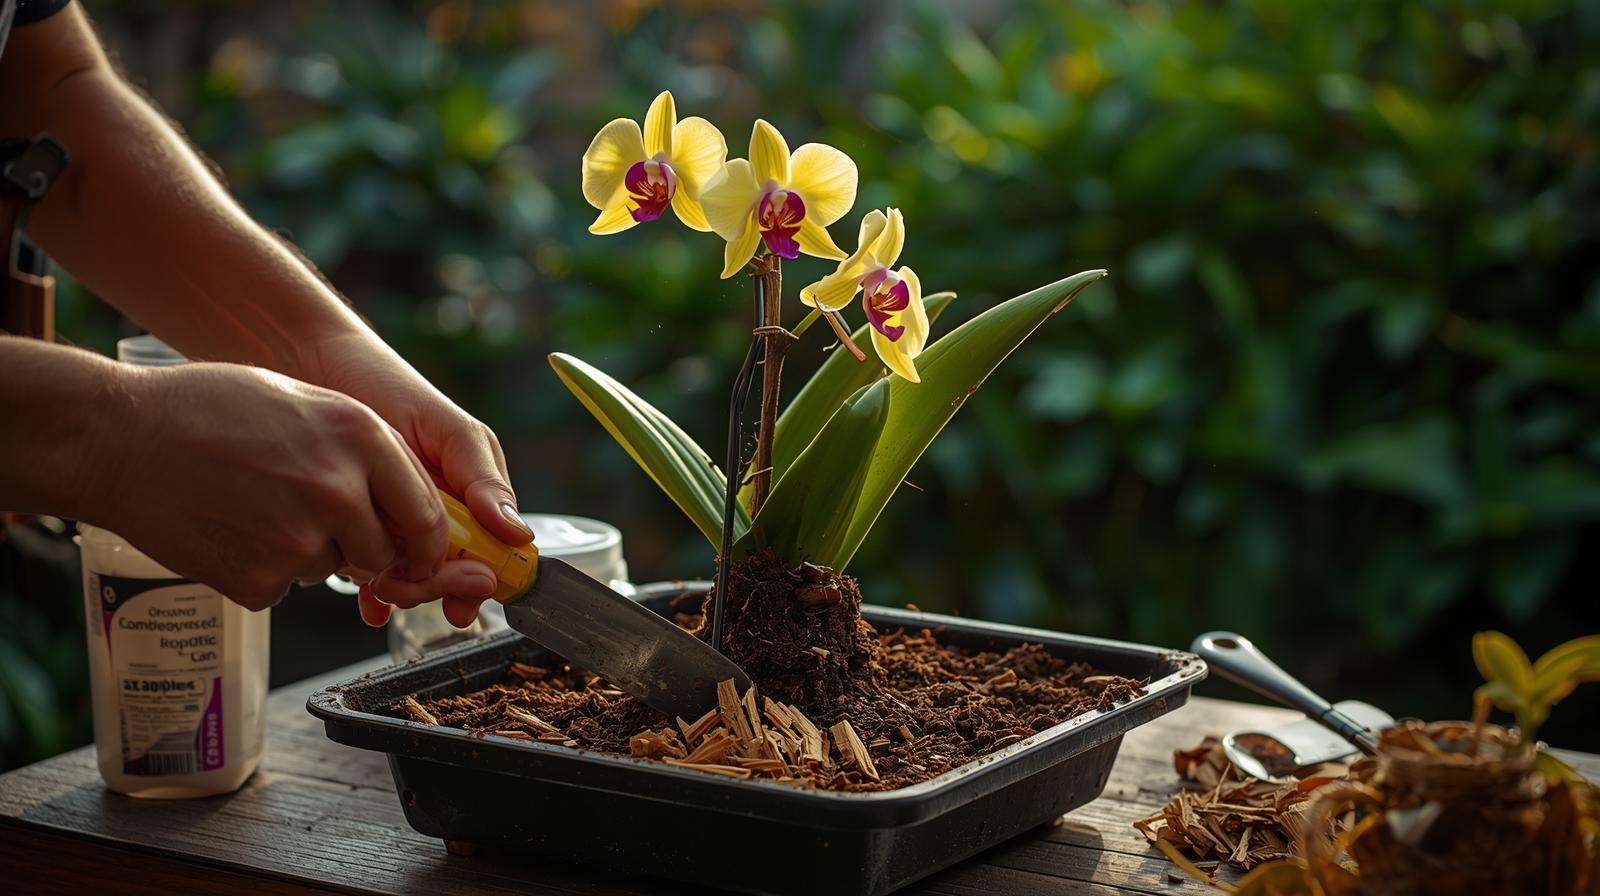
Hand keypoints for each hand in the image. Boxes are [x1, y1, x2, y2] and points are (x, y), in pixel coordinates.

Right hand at [99, 362, 494, 611]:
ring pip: (328, 568)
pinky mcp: (260, 580)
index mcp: (362, 437)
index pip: (428, 514)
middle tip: (315, 525)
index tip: (418, 555)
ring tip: (254, 507)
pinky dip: (259, 569)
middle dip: (362, 551)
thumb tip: (409, 502)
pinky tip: (226, 528)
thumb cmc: (210, 409)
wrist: (119, 438)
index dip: (427, 544)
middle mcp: (340, 490)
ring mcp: (299, 540)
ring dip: (304, 552)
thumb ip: (365, 452)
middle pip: (384, 554)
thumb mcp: (307, 403)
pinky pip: (281, 587)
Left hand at [296, 333, 532, 626]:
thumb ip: (482, 481)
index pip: (496, 552)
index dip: (484, 581)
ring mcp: (402, 524)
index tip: (462, 600)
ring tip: (377, 587)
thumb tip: (519, 535)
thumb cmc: (386, 386)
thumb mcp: (449, 431)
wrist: (310, 367)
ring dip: (401, 591)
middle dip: (432, 588)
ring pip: (416, 579)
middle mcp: (445, 513)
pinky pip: (376, 576)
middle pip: (454, 574)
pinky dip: (374, 595)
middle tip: (405, 590)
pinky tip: (365, 604)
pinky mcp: (362, 530)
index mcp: (476, 493)